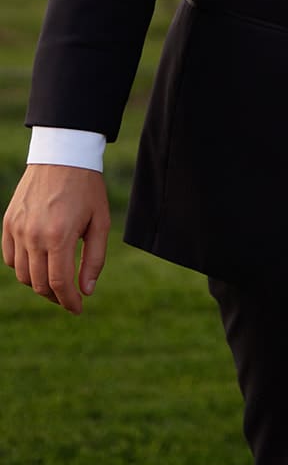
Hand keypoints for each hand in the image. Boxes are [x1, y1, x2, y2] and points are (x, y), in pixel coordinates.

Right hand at [2, 165, 109, 314]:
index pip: (59, 284)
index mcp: (59, 236)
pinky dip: (22, 268)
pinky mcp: (8, 223)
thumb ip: (94, 259)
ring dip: (38, 284)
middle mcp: (34, 236)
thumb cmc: (87, 189)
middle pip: (39, 284)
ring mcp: (17, 229)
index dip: (69, 302)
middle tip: (70, 297)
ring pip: (22, 275)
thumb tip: (87, 291)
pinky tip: (38, 264)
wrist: (63, 155)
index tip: (78, 309)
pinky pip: (10, 258)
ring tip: (55, 280)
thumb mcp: (100, 222)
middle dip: (56, 296)